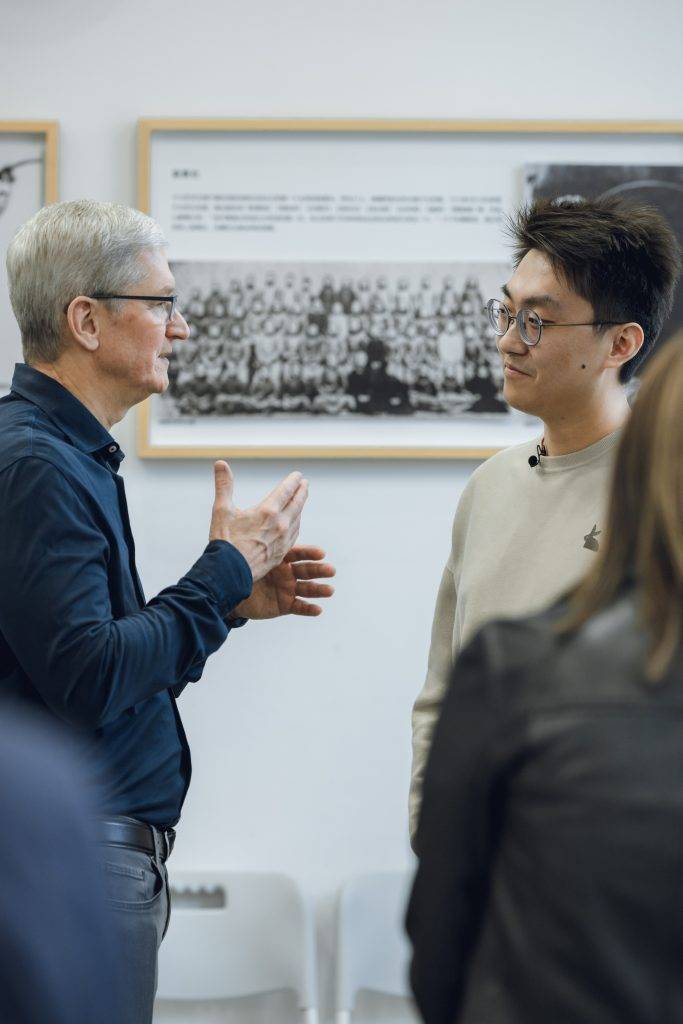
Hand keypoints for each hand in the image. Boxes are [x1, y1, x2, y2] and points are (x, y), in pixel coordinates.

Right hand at [209, 462, 308, 581]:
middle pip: (297, 503)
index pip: (286, 490)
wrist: (228, 573)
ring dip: (300, 508)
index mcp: (267, 511)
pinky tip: (294, 524)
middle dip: (302, 492)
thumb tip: (220, 463)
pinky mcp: (282, 553)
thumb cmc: (224, 541)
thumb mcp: (221, 509)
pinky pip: (294, 535)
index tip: (298, 475)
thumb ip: (224, 485)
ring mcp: (283, 540)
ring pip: (297, 519)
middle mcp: (280, 524)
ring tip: (300, 502)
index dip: (293, 481)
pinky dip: (296, 525)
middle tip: (305, 484)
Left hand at [230, 546, 335, 619]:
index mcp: (280, 557)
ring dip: (319, 590)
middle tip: (331, 570)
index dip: (310, 553)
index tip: (321, 553)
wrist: (230, 591)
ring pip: (307, 589)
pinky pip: (299, 607)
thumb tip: (236, 506)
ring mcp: (287, 589)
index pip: (298, 553)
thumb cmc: (238, 567)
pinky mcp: (285, 605)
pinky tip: (318, 610)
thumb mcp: (244, 551)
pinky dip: (308, 609)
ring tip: (330, 590)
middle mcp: (288, 572)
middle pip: (307, 570)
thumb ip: (250, 538)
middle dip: (320, 570)